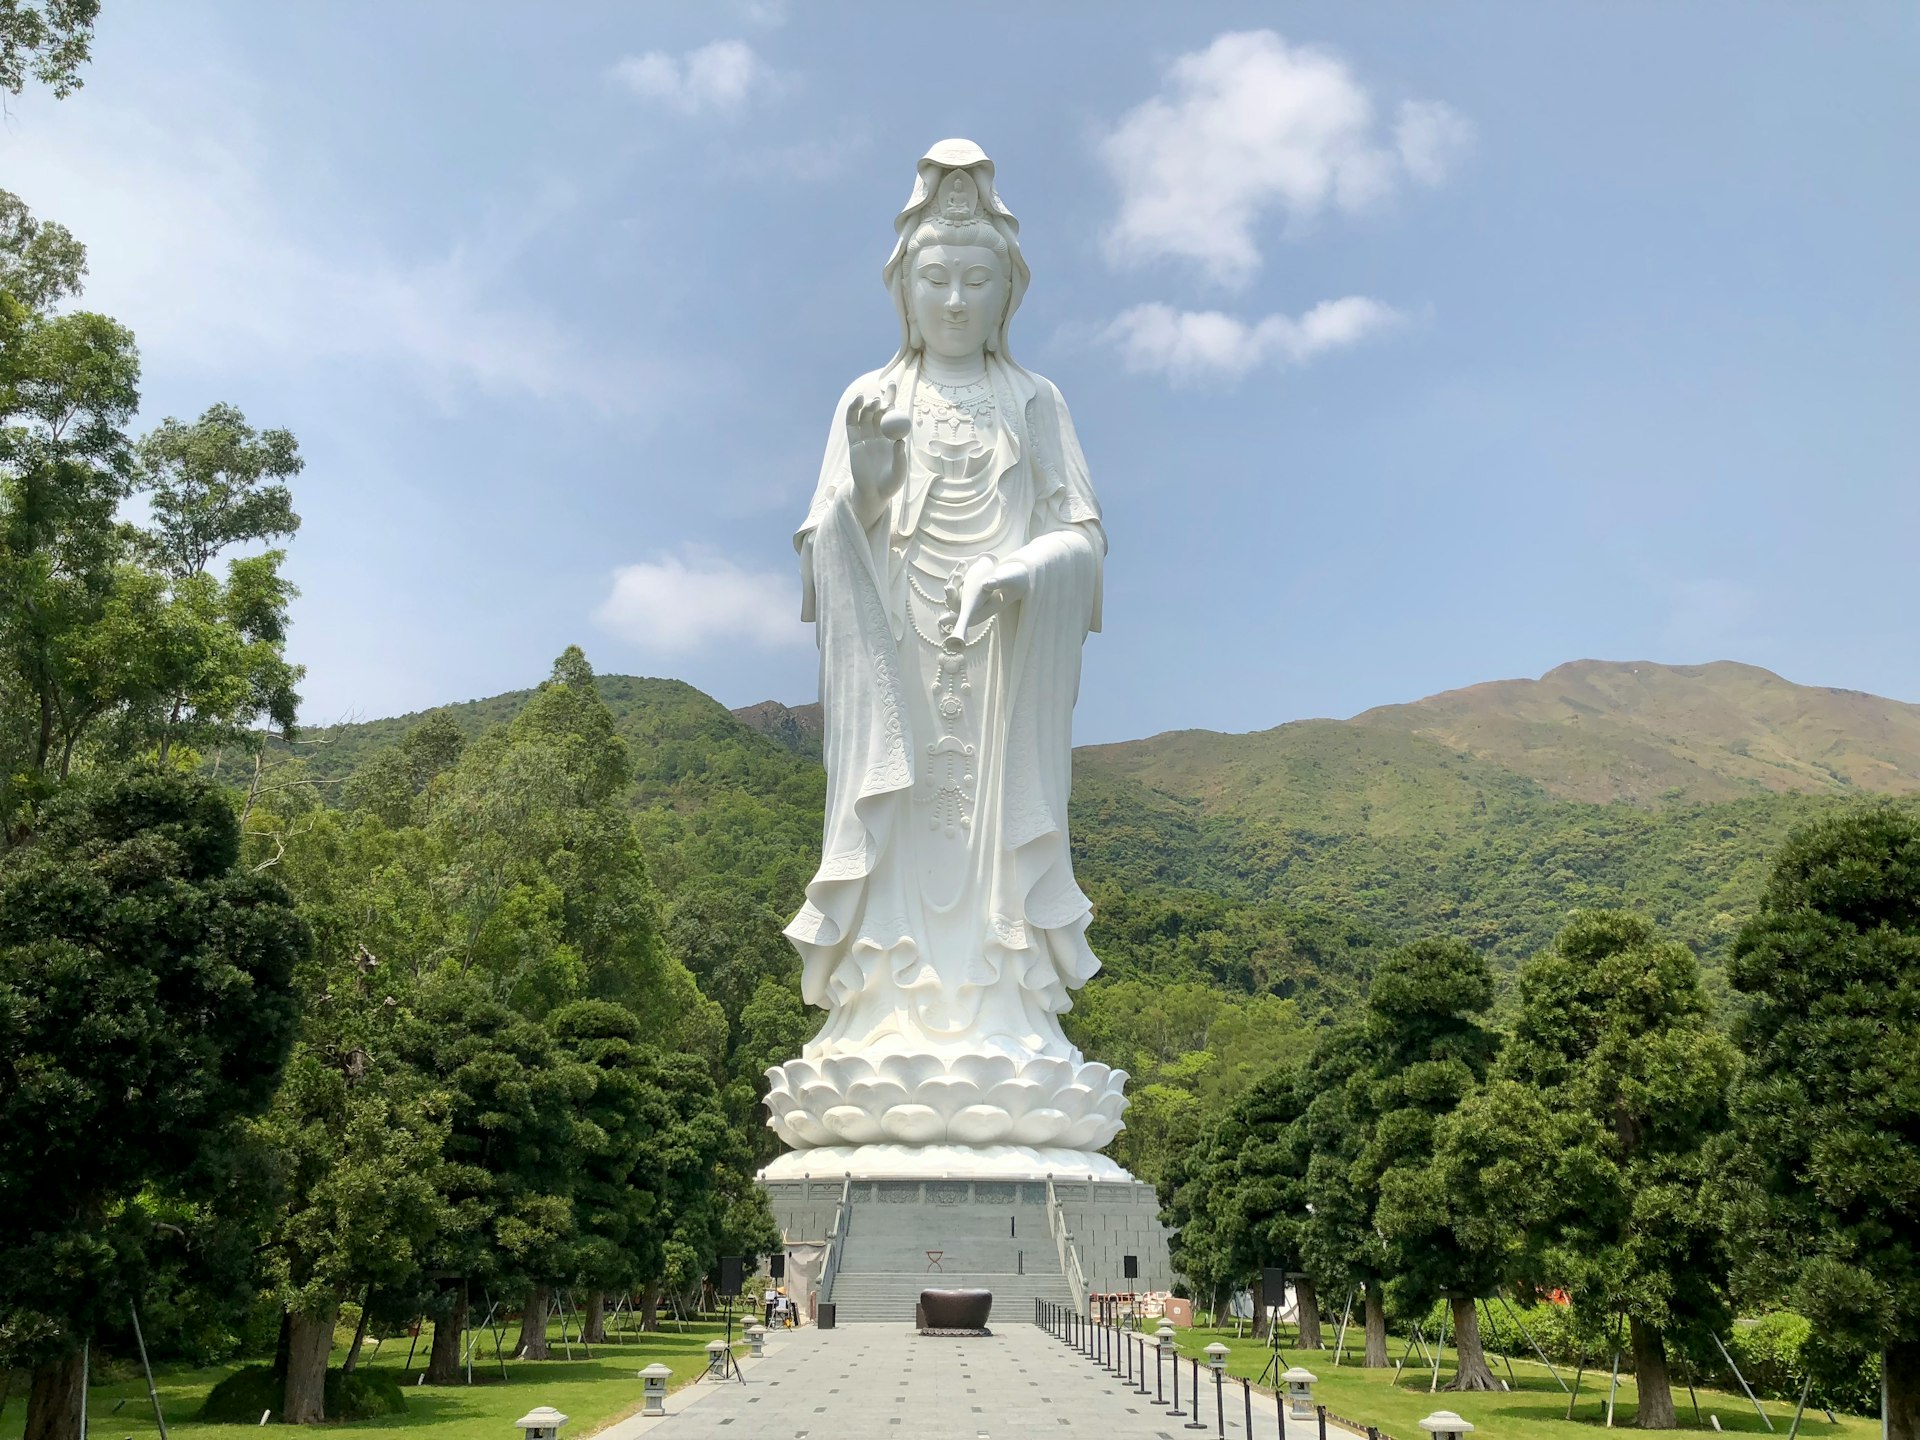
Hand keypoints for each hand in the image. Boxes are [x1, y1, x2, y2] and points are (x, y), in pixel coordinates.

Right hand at [846, 385, 908, 521]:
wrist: (874, 494)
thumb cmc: (890, 484)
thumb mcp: (899, 472)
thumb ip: (899, 457)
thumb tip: (900, 440)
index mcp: (892, 436)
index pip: (892, 413)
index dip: (891, 397)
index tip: (892, 383)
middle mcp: (879, 434)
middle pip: (879, 411)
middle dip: (881, 400)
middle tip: (884, 398)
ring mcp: (865, 437)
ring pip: (865, 415)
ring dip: (868, 405)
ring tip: (873, 402)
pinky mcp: (854, 442)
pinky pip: (852, 422)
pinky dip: (853, 410)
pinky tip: (858, 400)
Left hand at [950, 555, 1031, 639]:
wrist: (1018, 571)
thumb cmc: (1016, 578)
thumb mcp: (1010, 578)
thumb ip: (999, 580)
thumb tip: (985, 584)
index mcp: (987, 608)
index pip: (969, 618)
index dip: (956, 621)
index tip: (943, 619)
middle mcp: (977, 603)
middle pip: (957, 605)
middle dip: (950, 596)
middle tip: (949, 587)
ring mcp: (972, 594)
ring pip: (955, 592)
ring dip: (953, 581)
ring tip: (961, 569)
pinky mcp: (970, 584)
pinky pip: (958, 581)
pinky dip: (958, 573)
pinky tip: (963, 563)